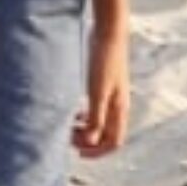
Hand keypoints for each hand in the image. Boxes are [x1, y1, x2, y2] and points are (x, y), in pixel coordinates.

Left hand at [74, 38, 130, 156]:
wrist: (109, 33)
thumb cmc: (104, 61)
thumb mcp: (97, 92)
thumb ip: (95, 117)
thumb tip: (90, 141)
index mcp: (119, 109)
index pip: (114, 142)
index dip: (97, 152)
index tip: (77, 152)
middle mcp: (118, 105)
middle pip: (107, 135)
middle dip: (89, 142)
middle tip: (68, 138)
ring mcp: (112, 96)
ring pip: (100, 122)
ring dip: (85, 129)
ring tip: (68, 126)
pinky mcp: (103, 86)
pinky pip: (96, 109)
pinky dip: (84, 115)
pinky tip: (72, 110)